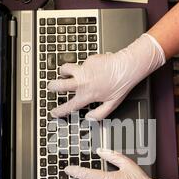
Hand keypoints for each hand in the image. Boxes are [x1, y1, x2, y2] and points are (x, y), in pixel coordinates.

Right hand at [48, 34, 165, 120]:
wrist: (127, 66)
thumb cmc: (121, 84)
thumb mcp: (112, 104)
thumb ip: (100, 114)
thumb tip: (90, 118)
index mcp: (87, 95)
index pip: (68, 106)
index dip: (59, 111)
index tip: (53, 112)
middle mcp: (82, 82)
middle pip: (58, 85)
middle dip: (52, 87)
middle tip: (51, 87)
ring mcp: (83, 70)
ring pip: (65, 69)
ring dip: (63, 72)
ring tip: (66, 74)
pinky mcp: (88, 60)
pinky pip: (81, 64)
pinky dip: (83, 67)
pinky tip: (93, 69)